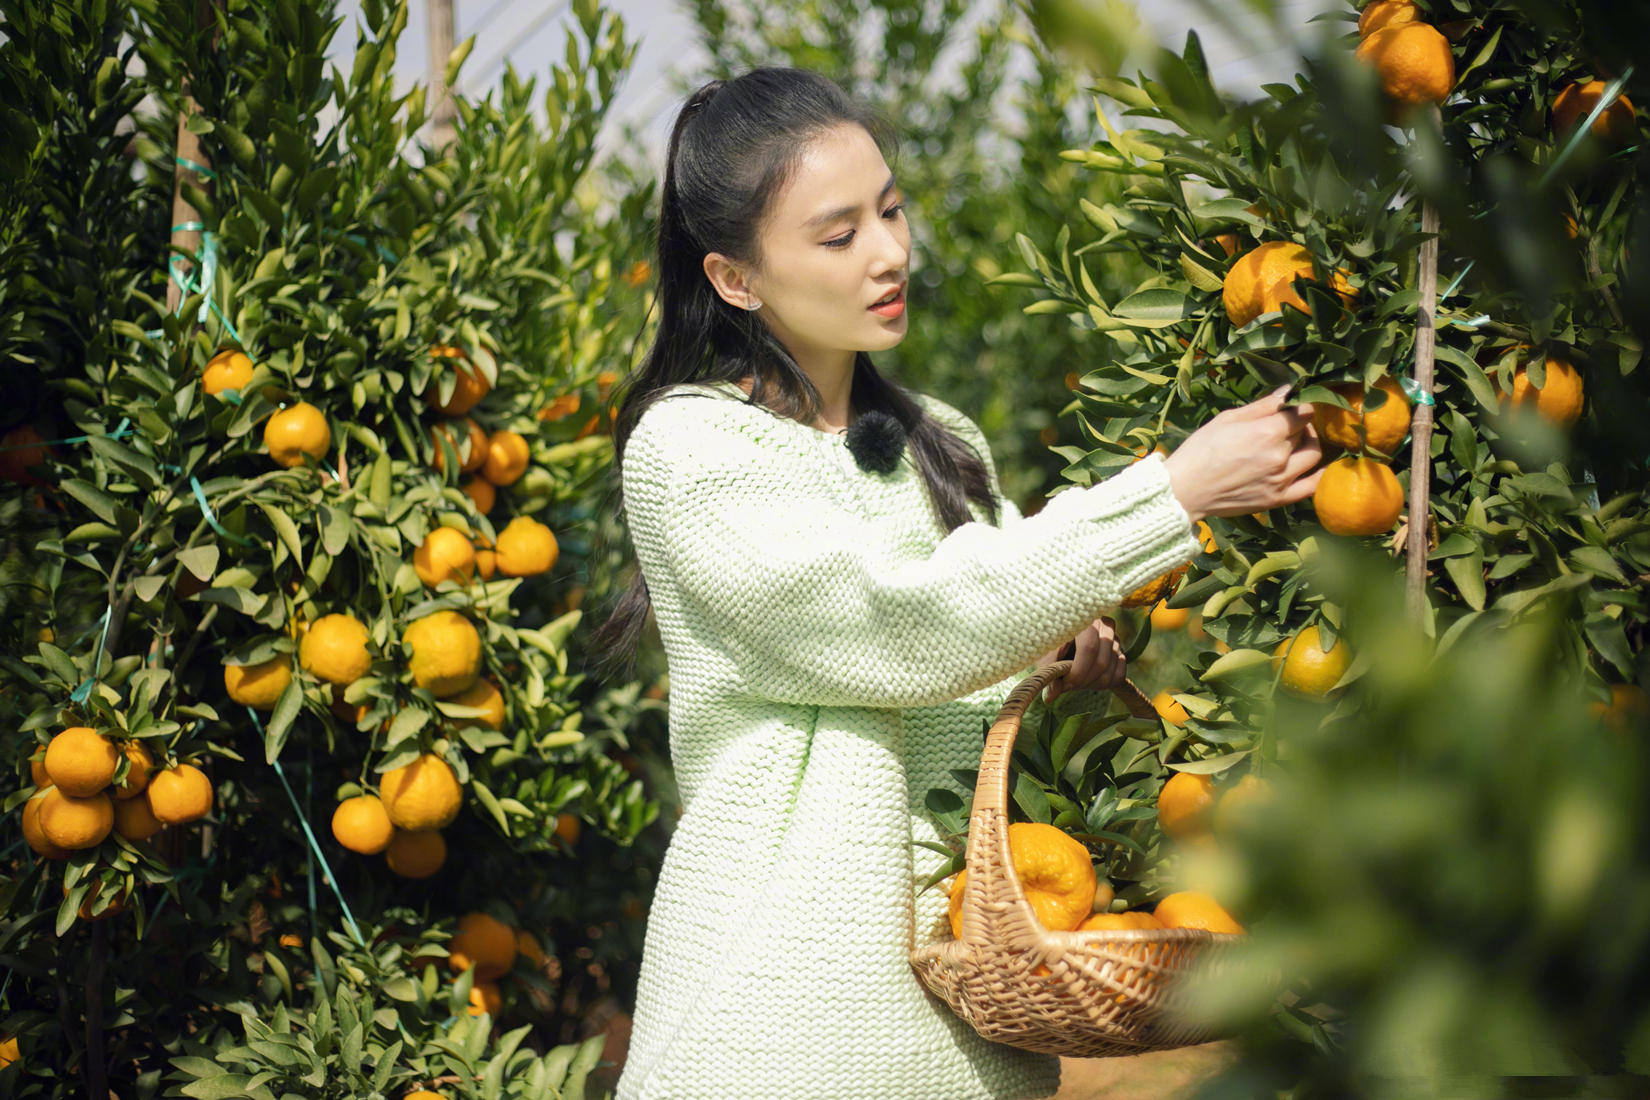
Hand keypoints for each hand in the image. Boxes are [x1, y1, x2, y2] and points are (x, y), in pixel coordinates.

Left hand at [1040, 617, 1125, 701]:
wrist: (1061, 633)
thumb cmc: (1050, 640)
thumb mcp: (1044, 650)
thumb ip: (1049, 670)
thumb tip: (1049, 698)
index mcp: (1084, 619)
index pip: (1089, 648)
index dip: (1078, 672)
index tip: (1064, 684)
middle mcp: (1104, 625)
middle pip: (1101, 663)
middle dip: (1082, 682)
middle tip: (1066, 686)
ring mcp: (1114, 638)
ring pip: (1110, 672)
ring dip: (1090, 685)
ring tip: (1073, 681)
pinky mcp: (1120, 651)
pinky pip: (1119, 676)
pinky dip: (1103, 685)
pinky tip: (1087, 681)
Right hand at [1161, 385, 1323, 520]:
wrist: (1184, 490)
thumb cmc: (1200, 450)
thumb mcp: (1227, 419)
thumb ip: (1262, 405)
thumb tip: (1288, 389)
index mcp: (1267, 431)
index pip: (1303, 412)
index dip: (1299, 406)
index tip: (1290, 408)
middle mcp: (1279, 456)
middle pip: (1306, 432)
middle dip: (1298, 425)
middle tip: (1283, 425)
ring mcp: (1281, 480)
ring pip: (1313, 455)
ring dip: (1309, 444)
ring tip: (1294, 443)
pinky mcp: (1278, 499)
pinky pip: (1311, 486)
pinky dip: (1319, 474)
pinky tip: (1316, 466)